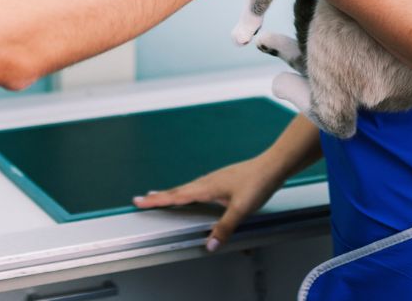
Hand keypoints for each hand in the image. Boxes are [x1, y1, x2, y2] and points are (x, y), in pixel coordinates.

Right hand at [131, 156, 285, 250]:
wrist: (271, 166)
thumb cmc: (256, 184)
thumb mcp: (241, 209)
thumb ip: (225, 227)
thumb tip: (210, 245)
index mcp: (207, 187)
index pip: (177, 195)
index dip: (157, 200)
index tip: (140, 200)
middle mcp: (207, 181)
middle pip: (177, 190)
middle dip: (159, 196)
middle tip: (142, 199)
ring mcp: (214, 179)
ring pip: (187, 187)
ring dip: (172, 193)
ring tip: (160, 196)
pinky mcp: (221, 179)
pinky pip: (196, 186)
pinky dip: (186, 191)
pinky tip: (191, 193)